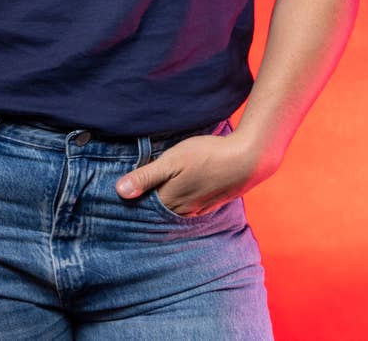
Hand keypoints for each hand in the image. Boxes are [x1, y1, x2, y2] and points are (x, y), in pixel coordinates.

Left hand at [115, 129, 274, 216]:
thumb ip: (146, 176)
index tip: (119, 199)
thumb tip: (120, 191)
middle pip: (159, 211)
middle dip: (148, 205)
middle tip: (134, 200)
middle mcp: (184, 210)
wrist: (248, 159)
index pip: (144, 207)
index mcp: (170, 200)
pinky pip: (191, 209)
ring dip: (165, 206)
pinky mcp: (213, 202)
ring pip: (176, 211)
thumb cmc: (207, 155)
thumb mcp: (172, 161)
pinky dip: (182, 205)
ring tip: (155, 199)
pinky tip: (181, 198)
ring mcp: (200, 208)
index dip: (133, 201)